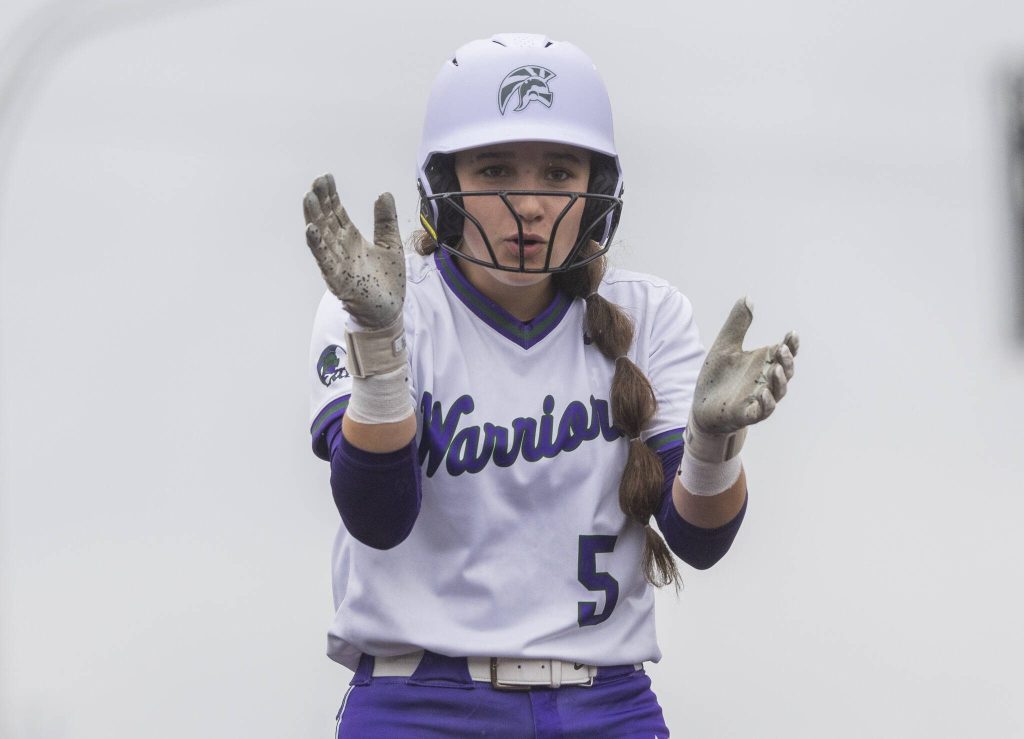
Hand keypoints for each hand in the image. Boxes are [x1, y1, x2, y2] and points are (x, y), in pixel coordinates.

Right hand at [303, 174, 404, 329]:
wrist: (389, 311)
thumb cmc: (387, 282)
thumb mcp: (391, 244)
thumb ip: (385, 221)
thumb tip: (384, 194)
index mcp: (352, 239)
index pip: (337, 213)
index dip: (331, 196)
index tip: (326, 177)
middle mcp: (341, 248)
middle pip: (327, 221)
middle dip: (320, 201)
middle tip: (316, 182)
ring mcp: (338, 263)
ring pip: (322, 237)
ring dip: (314, 217)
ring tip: (309, 197)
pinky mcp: (339, 279)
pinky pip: (325, 260)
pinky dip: (317, 245)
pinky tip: (310, 229)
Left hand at [686, 297, 798, 461]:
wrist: (701, 406)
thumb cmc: (717, 377)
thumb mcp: (725, 346)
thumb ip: (737, 324)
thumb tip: (748, 298)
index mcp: (763, 363)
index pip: (784, 353)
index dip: (791, 344)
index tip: (792, 333)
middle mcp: (766, 381)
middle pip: (786, 372)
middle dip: (786, 361)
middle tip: (781, 349)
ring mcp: (759, 399)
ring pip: (778, 392)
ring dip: (779, 382)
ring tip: (775, 369)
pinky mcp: (747, 414)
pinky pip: (762, 411)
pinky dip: (766, 404)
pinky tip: (763, 394)